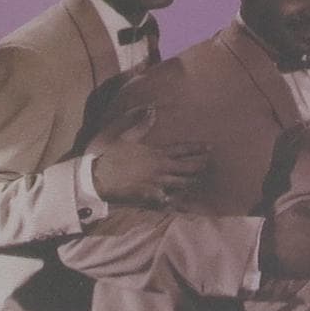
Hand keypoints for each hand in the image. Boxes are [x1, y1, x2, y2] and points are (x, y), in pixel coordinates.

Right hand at [86, 106, 207, 207]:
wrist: (99, 178)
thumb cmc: (110, 156)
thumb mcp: (125, 136)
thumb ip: (141, 125)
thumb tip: (152, 109)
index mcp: (156, 154)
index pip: (182, 150)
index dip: (197, 148)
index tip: (210, 147)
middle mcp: (160, 169)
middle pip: (187, 168)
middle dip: (200, 166)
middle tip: (209, 164)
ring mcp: (157, 184)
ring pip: (182, 184)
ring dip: (191, 182)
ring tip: (199, 181)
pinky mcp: (151, 197)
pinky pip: (169, 200)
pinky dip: (176, 201)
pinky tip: (182, 202)